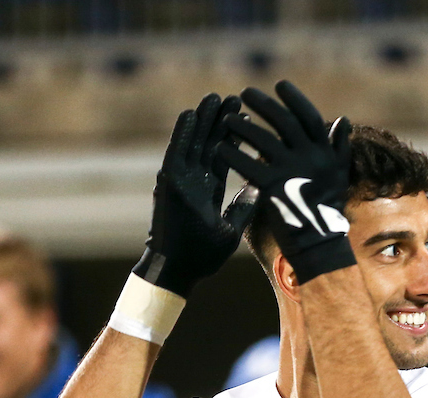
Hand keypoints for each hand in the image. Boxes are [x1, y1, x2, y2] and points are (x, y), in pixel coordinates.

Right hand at [134, 93, 257, 297]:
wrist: (179, 271)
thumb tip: (259, 190)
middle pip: (208, 144)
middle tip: (234, 98)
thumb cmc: (204, 256)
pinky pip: (176, 153)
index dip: (233, 137)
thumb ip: (242, 207)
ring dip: (203, 119)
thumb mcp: (231, 229)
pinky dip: (182, 134)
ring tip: (215, 97)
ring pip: (192, 143)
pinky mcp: (169, 183)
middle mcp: (193, 181)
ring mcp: (179, 181)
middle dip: (220, 121)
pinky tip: (191, 114)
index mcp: (208, 191)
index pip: (223, 157)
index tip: (245, 117)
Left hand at [217, 80, 355, 282]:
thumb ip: (338, 146)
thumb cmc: (326, 209)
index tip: (279, 84)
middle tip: (244, 92)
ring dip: (242, 127)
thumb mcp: (338, 174)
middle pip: (284, 123)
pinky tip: (219, 149)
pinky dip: (233, 156)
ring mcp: (292, 173)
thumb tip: (343, 119)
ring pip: (263, 141)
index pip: (310, 117)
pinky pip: (248, 166)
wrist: (319, 245)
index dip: (295, 98)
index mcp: (326, 153)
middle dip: (264, 104)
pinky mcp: (274, 189)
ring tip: (225, 120)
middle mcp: (311, 159)